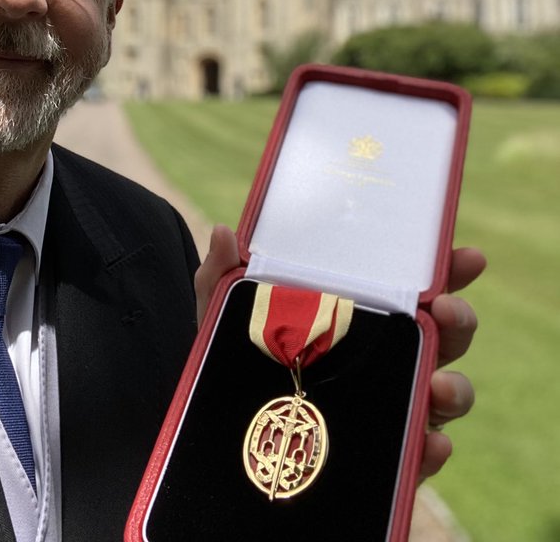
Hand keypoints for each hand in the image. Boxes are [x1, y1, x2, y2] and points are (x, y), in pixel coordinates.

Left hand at [195, 231, 485, 479]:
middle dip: (459, 321)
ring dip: (454, 388)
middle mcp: (386, 355)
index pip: (415, 287)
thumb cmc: (241, 353)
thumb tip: (224, 232)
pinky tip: (431, 444)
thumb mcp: (229, 312)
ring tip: (441, 384)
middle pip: (442, 336)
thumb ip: (224, 275)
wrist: (225, 427)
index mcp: (362, 311)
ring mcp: (388, 403)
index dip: (448, 271)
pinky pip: (417, 456)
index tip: (465, 256)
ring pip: (442, 394)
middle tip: (448, 311)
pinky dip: (430, 451)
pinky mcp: (380, 454)